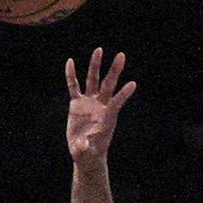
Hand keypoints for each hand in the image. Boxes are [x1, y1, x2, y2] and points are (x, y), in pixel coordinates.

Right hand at [64, 48, 135, 164]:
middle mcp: (100, 105)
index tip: (133, 84)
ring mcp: (88, 102)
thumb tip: (83, 145)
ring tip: (99, 50)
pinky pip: (73, 86)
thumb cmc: (89, 153)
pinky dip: (71, 75)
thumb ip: (85, 147)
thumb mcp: (87, 152)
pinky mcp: (76, 104)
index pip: (117, 102)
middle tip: (121, 55)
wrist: (84, 152)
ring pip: (93, 80)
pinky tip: (70, 62)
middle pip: (108, 84)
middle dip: (114, 71)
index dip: (124, 94)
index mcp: (107, 116)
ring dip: (95, 66)